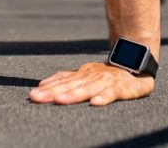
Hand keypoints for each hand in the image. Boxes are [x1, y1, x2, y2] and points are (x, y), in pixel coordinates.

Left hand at [28, 62, 154, 105]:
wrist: (135, 64)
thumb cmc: (107, 74)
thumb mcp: (85, 75)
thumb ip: (66, 79)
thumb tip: (42, 84)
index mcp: (82, 74)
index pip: (62, 81)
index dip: (47, 88)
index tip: (32, 95)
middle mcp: (92, 76)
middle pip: (70, 85)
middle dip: (53, 92)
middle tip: (37, 98)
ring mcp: (106, 80)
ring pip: (87, 89)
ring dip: (73, 95)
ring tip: (60, 101)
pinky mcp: (121, 87)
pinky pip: (111, 93)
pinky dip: (104, 97)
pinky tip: (95, 103)